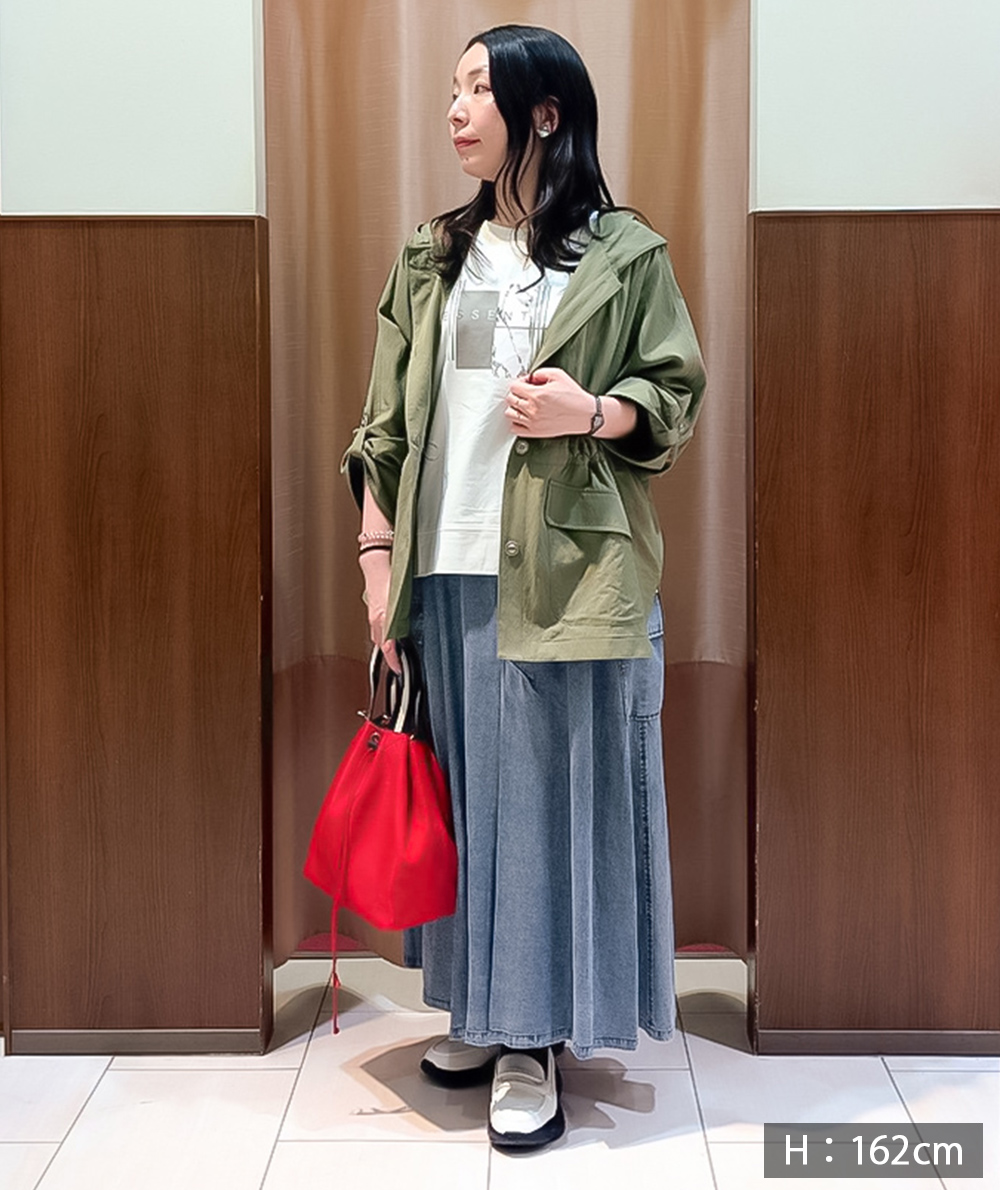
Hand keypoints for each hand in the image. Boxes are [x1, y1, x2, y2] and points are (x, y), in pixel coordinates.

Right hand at [359, 549, 400, 672]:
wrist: (376, 564)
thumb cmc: (388, 578)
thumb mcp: (396, 602)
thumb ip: (397, 620)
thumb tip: (396, 638)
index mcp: (381, 619)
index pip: (387, 648)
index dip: (393, 661)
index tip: (398, 670)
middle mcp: (376, 620)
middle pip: (382, 645)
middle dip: (389, 657)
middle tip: (398, 666)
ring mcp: (375, 616)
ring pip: (380, 637)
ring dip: (387, 646)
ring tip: (395, 654)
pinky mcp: (376, 610)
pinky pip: (379, 628)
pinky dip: (385, 635)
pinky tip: (390, 634)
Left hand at [504, 367, 593, 437]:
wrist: (585, 415)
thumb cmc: (575, 397)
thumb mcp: (558, 375)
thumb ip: (540, 372)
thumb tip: (530, 377)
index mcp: (537, 395)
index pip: (514, 387)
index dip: (519, 382)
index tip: (525, 383)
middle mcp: (533, 410)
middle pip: (510, 399)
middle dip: (516, 393)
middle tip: (525, 393)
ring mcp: (533, 423)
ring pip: (510, 414)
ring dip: (515, 407)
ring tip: (524, 405)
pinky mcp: (536, 433)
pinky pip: (515, 429)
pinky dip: (516, 422)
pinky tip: (524, 417)